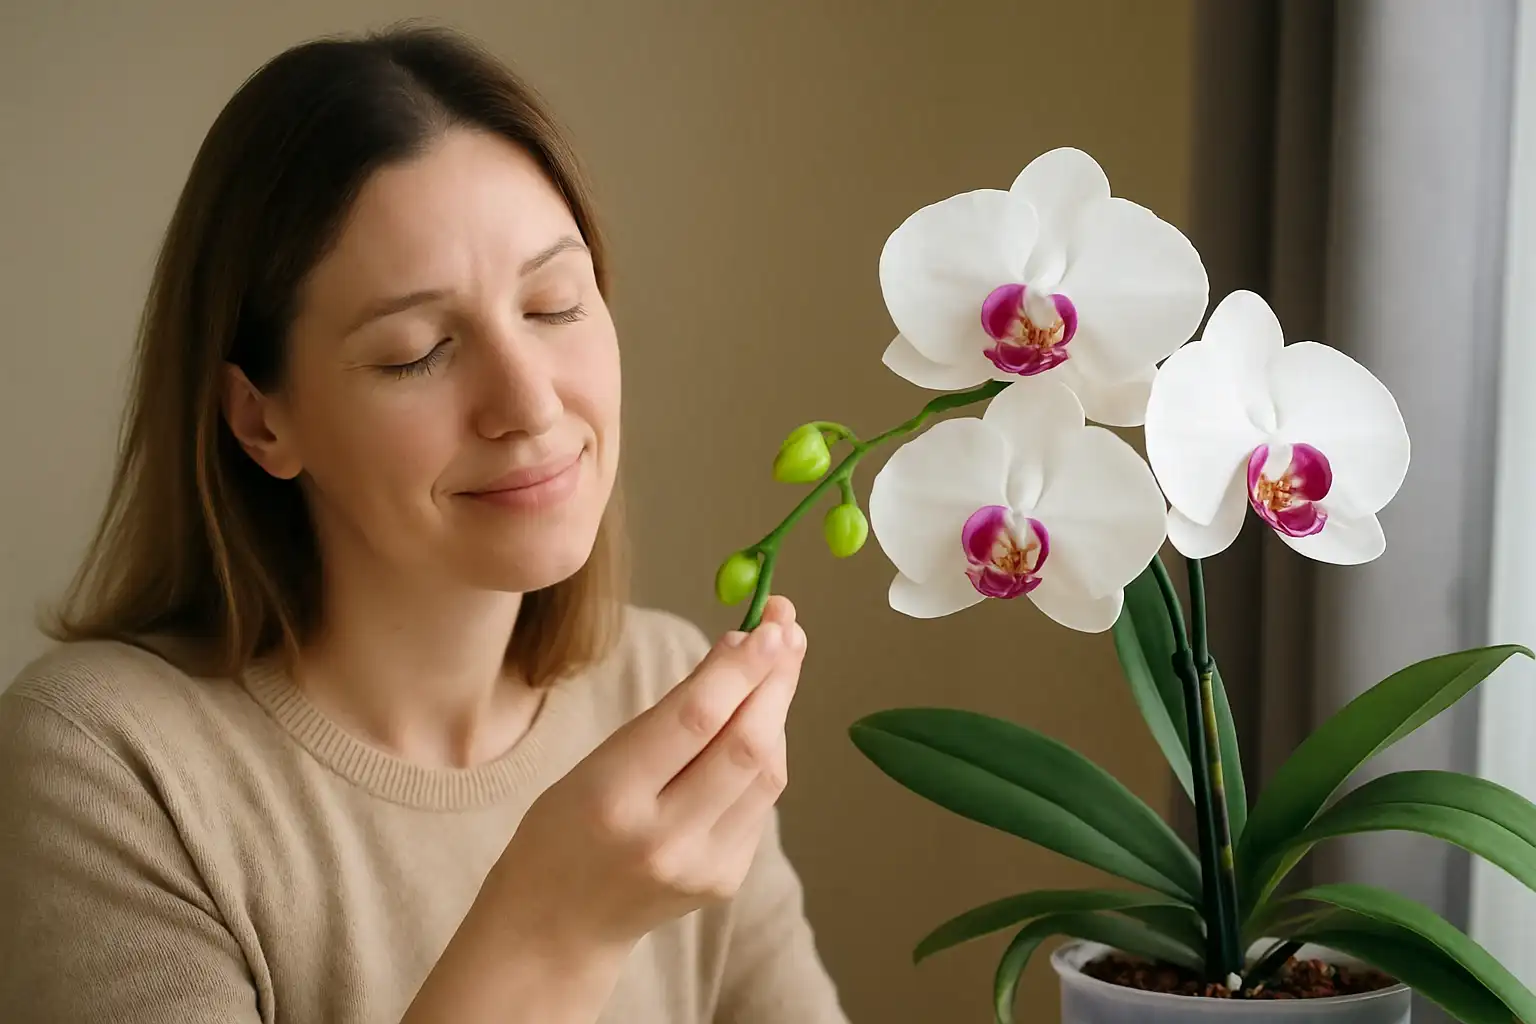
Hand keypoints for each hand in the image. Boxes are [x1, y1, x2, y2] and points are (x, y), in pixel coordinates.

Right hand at [488, 596, 806, 955]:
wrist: (558, 923)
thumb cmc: (566, 826)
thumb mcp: (593, 761)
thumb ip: (669, 714)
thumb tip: (741, 649)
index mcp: (613, 798)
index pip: (696, 719)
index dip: (741, 666)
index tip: (768, 624)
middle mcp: (663, 837)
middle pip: (745, 745)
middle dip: (775, 679)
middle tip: (786, 629)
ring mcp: (703, 866)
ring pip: (767, 772)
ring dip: (778, 712)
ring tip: (778, 665)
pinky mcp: (727, 879)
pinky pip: (762, 801)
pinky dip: (766, 754)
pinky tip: (758, 725)